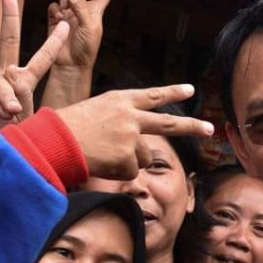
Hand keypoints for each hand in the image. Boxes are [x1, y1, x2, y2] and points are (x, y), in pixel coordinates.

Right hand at [0, 0, 68, 163]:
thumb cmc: (9, 135)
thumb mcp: (26, 119)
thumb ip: (24, 104)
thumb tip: (14, 100)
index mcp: (23, 80)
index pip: (41, 58)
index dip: (53, 42)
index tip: (64, 23)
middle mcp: (5, 75)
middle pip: (8, 41)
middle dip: (8, 17)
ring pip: (4, 78)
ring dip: (10, 98)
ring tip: (12, 114)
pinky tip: (0, 113)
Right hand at [47, 0, 123, 71]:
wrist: (70, 64)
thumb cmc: (86, 48)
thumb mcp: (89, 27)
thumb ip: (80, 8)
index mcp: (95, 11)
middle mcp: (81, 9)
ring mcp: (67, 13)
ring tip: (66, 8)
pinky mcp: (55, 19)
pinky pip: (53, 6)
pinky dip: (55, 10)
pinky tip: (58, 19)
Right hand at [56, 85, 213, 179]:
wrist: (52, 142)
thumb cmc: (66, 128)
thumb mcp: (94, 111)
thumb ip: (119, 118)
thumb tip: (138, 137)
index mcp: (120, 100)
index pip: (152, 95)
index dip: (172, 92)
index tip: (191, 90)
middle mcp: (130, 115)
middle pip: (169, 122)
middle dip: (192, 126)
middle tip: (210, 129)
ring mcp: (131, 136)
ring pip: (143, 157)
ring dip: (127, 160)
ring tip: (102, 154)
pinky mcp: (128, 156)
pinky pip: (131, 171)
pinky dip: (117, 172)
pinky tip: (101, 163)